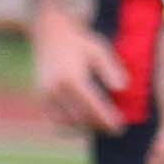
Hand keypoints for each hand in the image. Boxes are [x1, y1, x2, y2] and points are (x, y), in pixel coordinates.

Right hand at [28, 7, 127, 132]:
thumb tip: (122, 89)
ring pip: (67, 121)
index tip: (120, 127)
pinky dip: (69, 125)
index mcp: (72, 77)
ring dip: (85, 127)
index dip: (106, 119)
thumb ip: (111, 69)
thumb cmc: (79, 42)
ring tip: (100, 126)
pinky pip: (55, 119)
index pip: (92, 106)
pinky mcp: (40, 97)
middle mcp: (56, 88)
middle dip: (98, 125)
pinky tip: (83, 124)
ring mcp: (45, 94)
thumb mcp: (99, 51)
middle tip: (114, 129)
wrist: (50, 34)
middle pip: (80, 117)